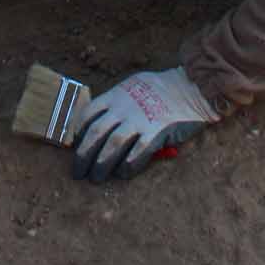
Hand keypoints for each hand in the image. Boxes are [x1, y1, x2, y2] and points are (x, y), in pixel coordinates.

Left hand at [71, 67, 218, 181]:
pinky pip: (138, 152)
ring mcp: (139, 119)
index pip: (88, 114)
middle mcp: (123, 107)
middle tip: (78, 172)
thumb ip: (117, 102)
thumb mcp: (133, 86)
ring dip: (101, 164)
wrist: (190, 87)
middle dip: (83, 155)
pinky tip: (123, 174)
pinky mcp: (156, 132)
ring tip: (96, 178)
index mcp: (116, 95)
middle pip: (96, 133)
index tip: (75, 146)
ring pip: (113, 145)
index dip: (78, 133)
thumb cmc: (160, 88)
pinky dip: (128, 165)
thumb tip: (101, 121)